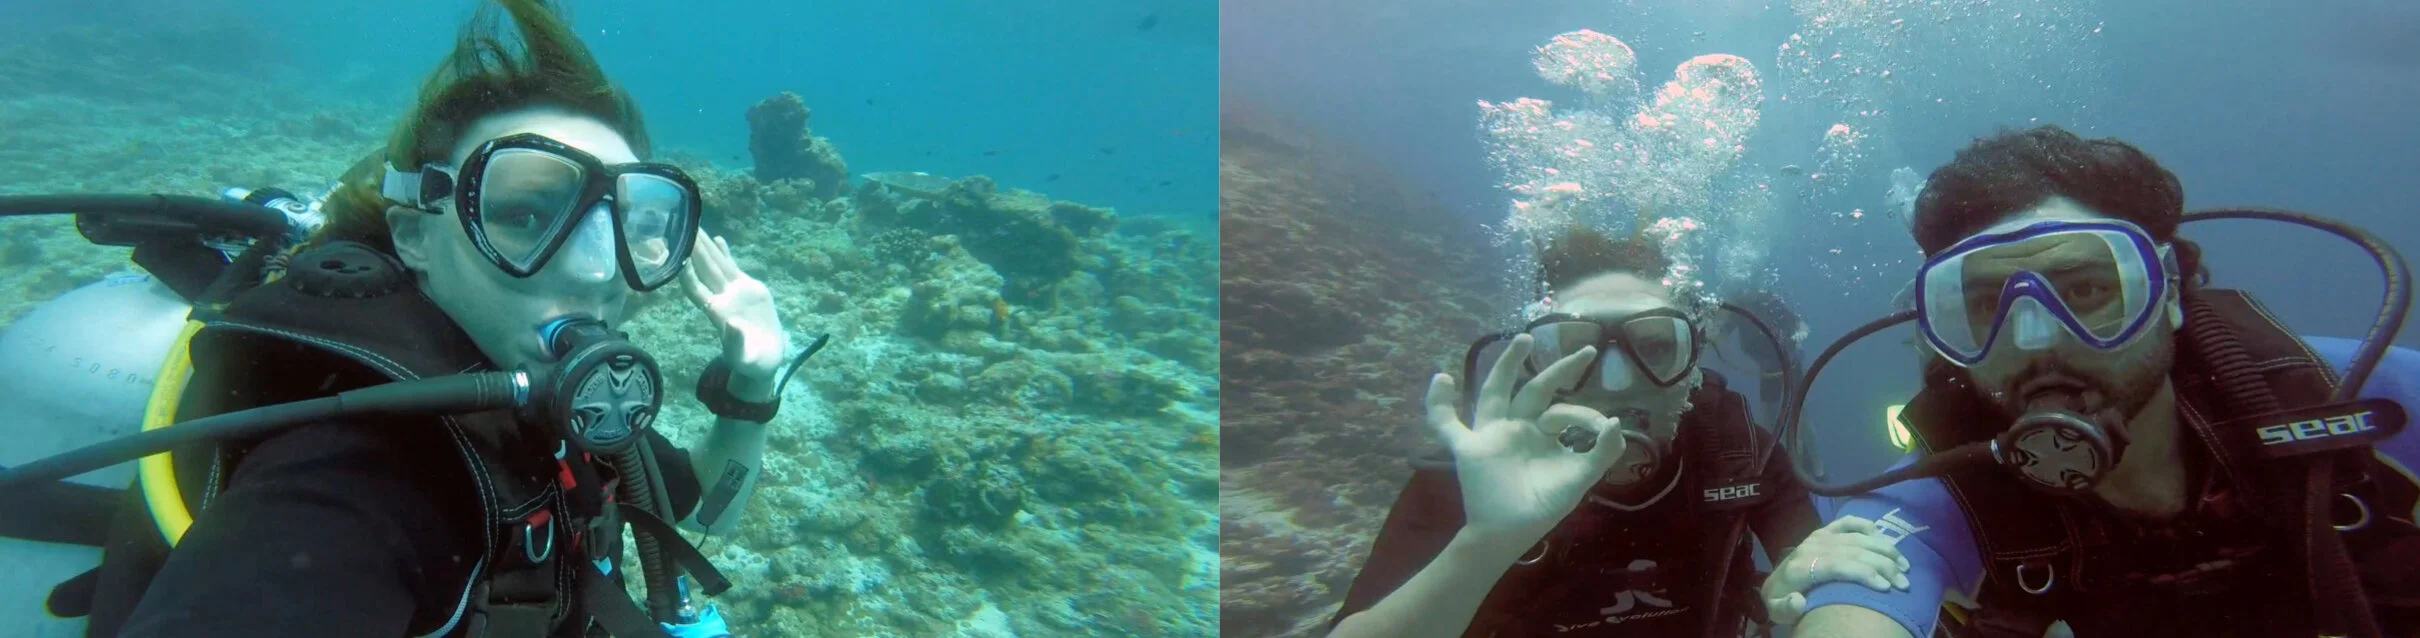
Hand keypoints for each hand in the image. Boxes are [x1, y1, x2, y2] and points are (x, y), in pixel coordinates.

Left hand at [680, 231, 787, 383]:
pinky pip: (733, 268)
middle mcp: (722, 298)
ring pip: (717, 264)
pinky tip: (718, 238)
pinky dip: (725, 254)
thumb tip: (732, 324)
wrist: (766, 359)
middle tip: (682, 225)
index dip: (687, 273)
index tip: (678, 256)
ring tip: (695, 225)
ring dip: (706, 246)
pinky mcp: (749, 289)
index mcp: (717, 313)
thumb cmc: (752, 362)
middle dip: (693, 249)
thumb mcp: (745, 357)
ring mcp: (734, 292)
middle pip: (704, 269)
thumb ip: (736, 342)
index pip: (696, 289)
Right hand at [1425, 334, 1628, 543]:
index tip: (1602, 428)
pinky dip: (1438, 404)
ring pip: (1496, 391)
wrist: (1510, 533)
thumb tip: (1615, 421)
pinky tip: (1440, 379)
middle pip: (1534, 389)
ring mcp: (1492, 434)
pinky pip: (1447, 424)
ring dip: (1507, 365)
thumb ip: (1602, 452)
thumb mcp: (1580, 478)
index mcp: (1542, 434)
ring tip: (1524, 339)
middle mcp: (1518, 427)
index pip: (1563, 411)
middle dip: (1557, 369)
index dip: (1583, 414)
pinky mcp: (1469, 448)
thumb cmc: (1543, 506)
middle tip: (1585, 351)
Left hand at [1761, 516, 1912, 624]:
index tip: (1886, 587)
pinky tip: (1884, 539)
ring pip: (1857, 538)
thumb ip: (1786, 608)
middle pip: (1854, 552)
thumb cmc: (1782, 600)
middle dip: (1883, 566)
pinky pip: (1848, 522)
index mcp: (1800, 567)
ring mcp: (1818, 536)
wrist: (1775, 583)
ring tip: (1904, 567)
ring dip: (1884, 550)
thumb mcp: (1777, 610)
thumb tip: (1799, 601)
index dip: (1863, 574)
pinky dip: (1867, 526)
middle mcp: (1811, 547)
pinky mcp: (1824, 531)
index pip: (1837, 566)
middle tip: (1904, 583)